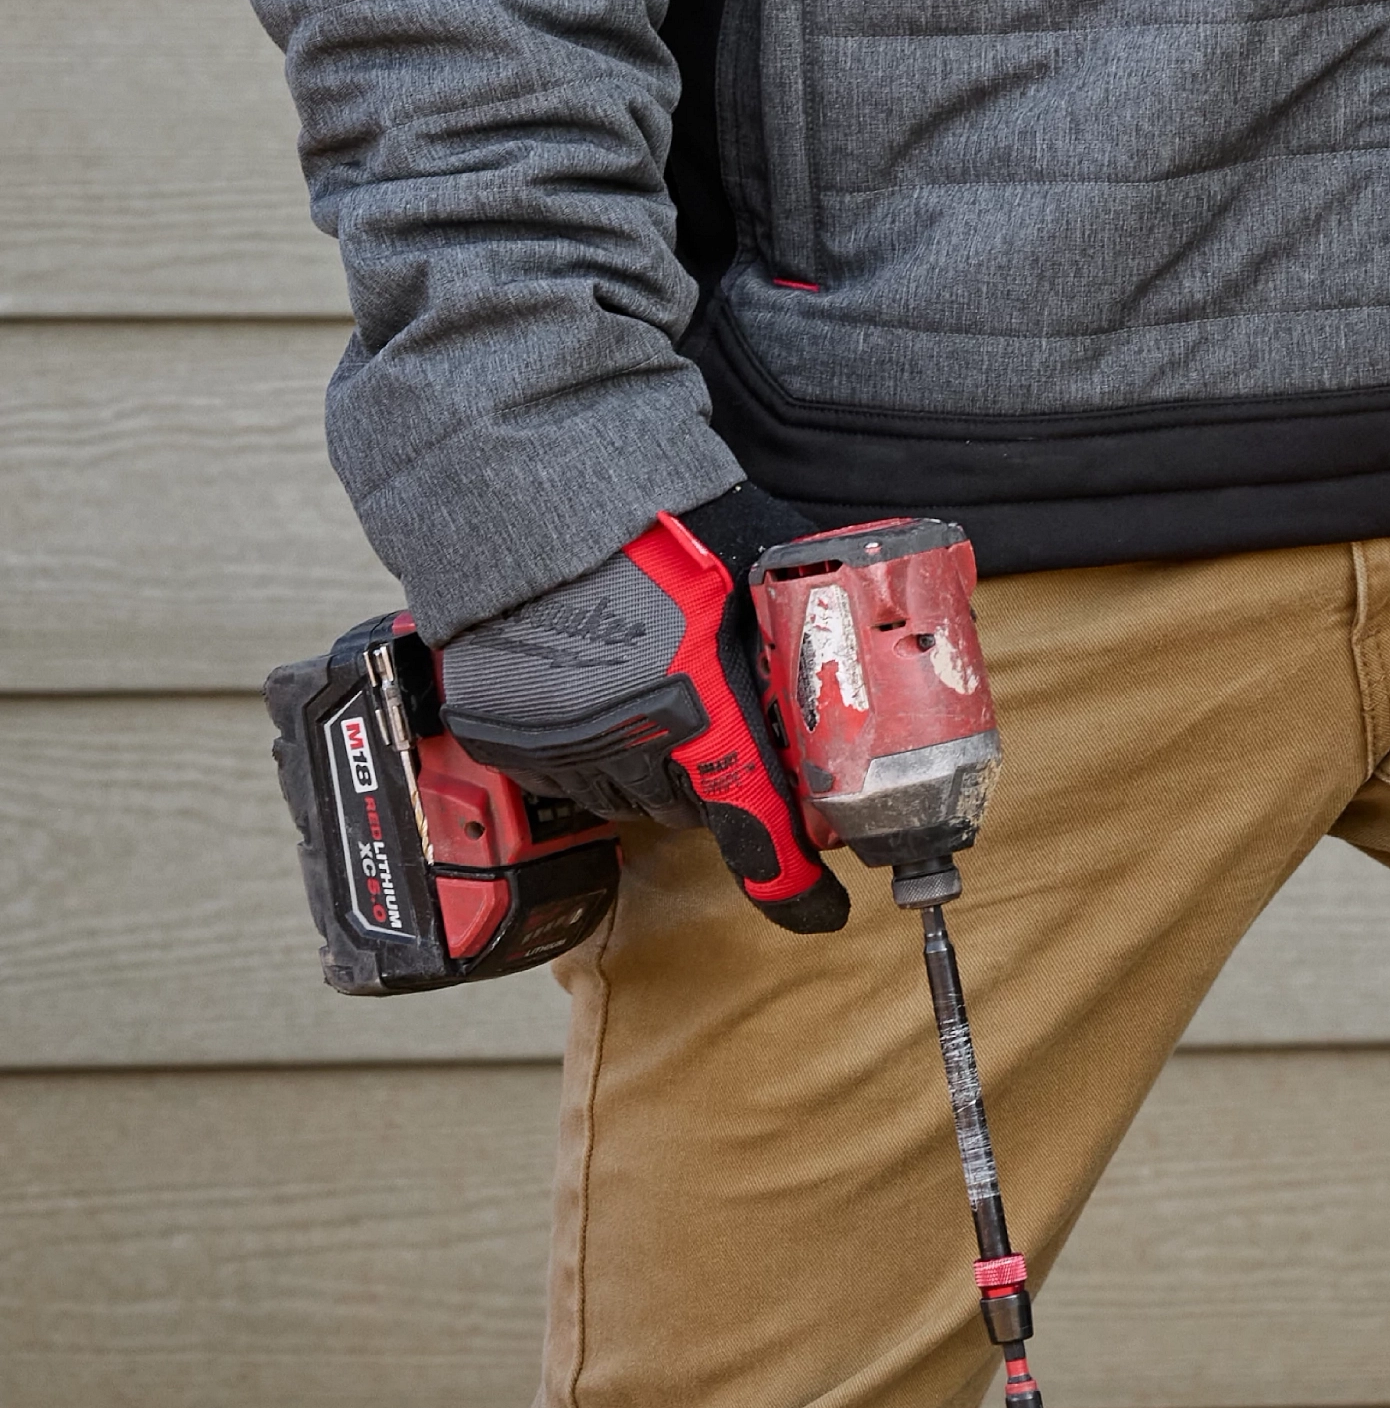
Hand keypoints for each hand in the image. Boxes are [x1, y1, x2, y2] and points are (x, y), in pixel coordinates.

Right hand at [438, 490, 849, 934]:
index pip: (756, 821)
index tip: (824, 904)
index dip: (794, 881)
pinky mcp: (509, 738)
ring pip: (631, 794)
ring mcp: (561, 746)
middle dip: (723, 779)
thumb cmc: (664, 523)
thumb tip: (862, 626)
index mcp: (701, 707)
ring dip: (659, 766)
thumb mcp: (756, 567)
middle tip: (737, 732)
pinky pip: (569, 774)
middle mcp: (628, 743)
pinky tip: (610, 694)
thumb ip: (797, 618)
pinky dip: (597, 751)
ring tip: (668, 693)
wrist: (545, 503)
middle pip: (694, 803)